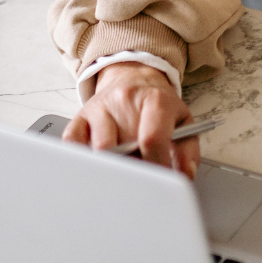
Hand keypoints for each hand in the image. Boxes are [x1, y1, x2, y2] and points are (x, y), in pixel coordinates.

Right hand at [62, 62, 199, 177]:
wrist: (134, 79)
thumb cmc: (158, 106)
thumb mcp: (183, 122)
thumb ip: (188, 150)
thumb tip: (185, 175)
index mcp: (154, 99)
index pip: (152, 139)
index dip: (157, 167)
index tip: (160, 183)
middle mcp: (123, 100)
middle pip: (121, 148)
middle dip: (131, 172)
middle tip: (140, 180)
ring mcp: (99, 107)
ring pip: (97, 150)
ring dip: (109, 168)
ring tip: (123, 170)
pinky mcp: (80, 116)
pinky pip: (73, 144)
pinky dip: (83, 160)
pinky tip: (98, 164)